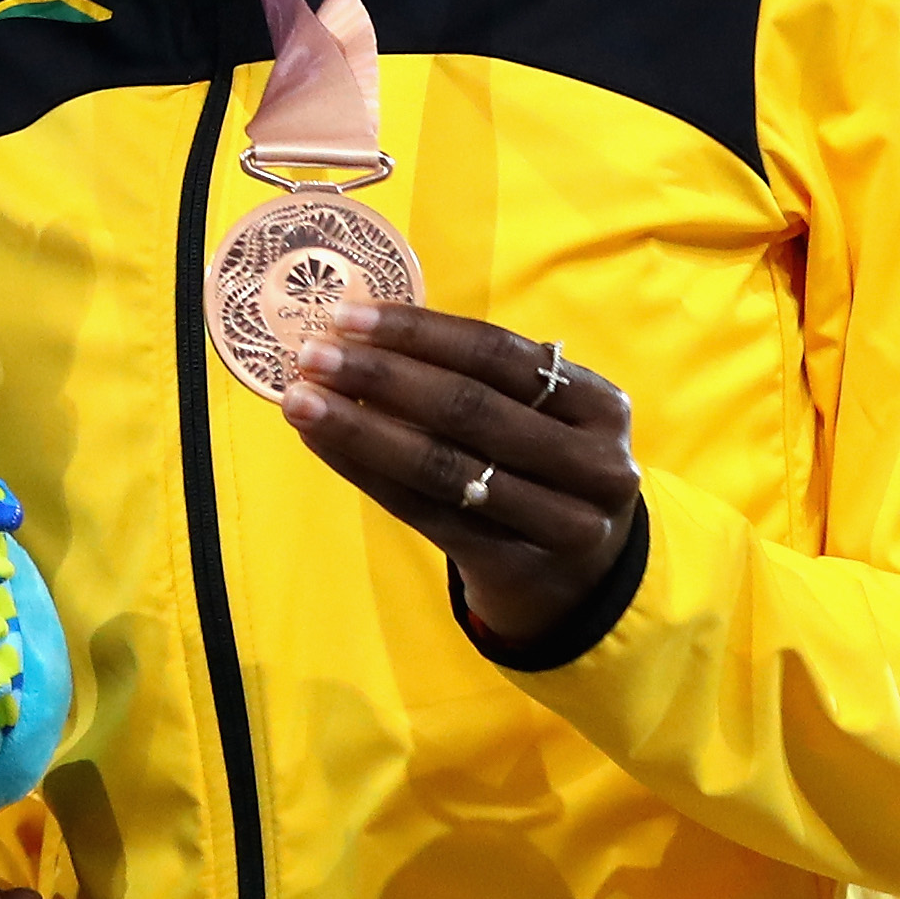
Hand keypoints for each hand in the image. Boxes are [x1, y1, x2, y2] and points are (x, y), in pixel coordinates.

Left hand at [285, 302, 641, 643]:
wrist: (580, 581)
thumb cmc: (542, 470)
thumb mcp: (535, 418)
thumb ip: (470, 378)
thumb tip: (358, 334)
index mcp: (599, 404)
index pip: (498, 354)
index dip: (419, 333)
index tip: (347, 316)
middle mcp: (595, 463)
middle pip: (470, 408)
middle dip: (380, 376)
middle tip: (310, 355)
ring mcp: (563, 523)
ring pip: (443, 465)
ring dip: (360, 428)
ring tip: (300, 401)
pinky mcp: (516, 566)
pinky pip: (425, 511)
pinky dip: (366, 473)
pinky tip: (321, 445)